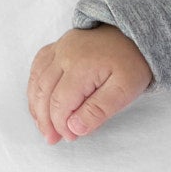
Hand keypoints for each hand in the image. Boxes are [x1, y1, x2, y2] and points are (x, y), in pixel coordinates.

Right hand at [27, 25, 152, 143]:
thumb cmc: (133, 62)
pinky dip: (35, 87)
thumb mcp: (126, 90)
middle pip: (43, 93)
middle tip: (52, 138)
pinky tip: (39, 101)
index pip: (60, 103)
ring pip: (37, 81)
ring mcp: (59, 49)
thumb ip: (100, 110)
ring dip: (36, 106)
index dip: (61, 125)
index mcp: (80, 67)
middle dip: (45, 120)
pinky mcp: (58, 46)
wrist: (135, 33)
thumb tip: (74, 128)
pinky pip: (38, 68)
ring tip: (44, 126)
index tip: (71, 137)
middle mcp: (63, 55)